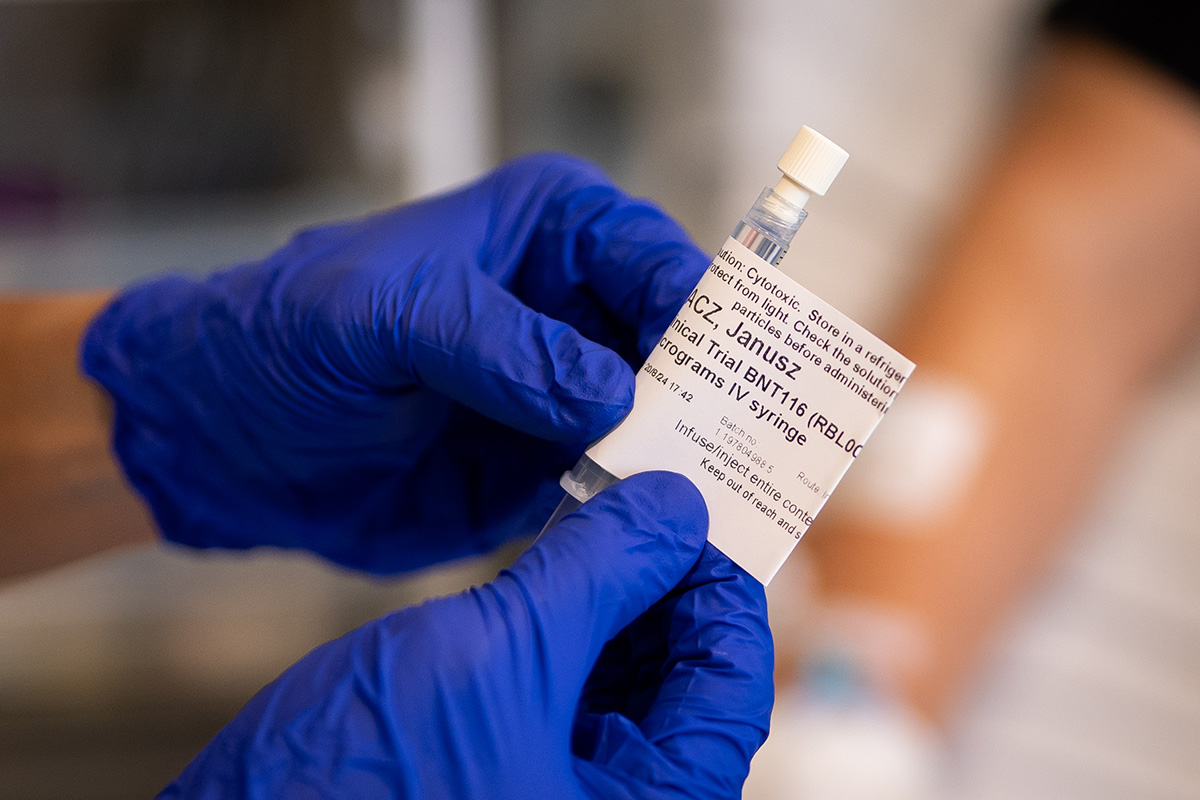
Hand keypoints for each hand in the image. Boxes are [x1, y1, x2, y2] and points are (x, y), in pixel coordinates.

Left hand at [82, 155, 707, 571]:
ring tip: (715, 504)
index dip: (697, 313)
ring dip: (687, 459)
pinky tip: (662, 537)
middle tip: (735, 452)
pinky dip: (643, 507)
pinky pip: (621, 482)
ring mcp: (568, 390)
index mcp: (548, 230)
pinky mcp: (552, 464)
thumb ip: (495, 344)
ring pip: (664, 418)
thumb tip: (613, 393)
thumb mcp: (378, 317)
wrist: (229, 440)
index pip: (654, 259)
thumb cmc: (284, 340)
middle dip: (711, 395)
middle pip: (681, 344)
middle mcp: (572, 306)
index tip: (724, 377)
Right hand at [157, 472, 773, 798]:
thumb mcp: (501, 652)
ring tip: (602, 508)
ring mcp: (557, 787)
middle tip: (648, 494)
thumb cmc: (367, 773)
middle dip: (668, 584)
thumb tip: (676, 508)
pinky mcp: (506, 766)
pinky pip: (565, 688)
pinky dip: (566, 620)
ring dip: (616, 593)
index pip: (732, 693)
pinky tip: (553, 556)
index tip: (697, 512)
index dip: (724, 592)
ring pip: (624, 679)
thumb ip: (600, 574)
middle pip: (684, 683)